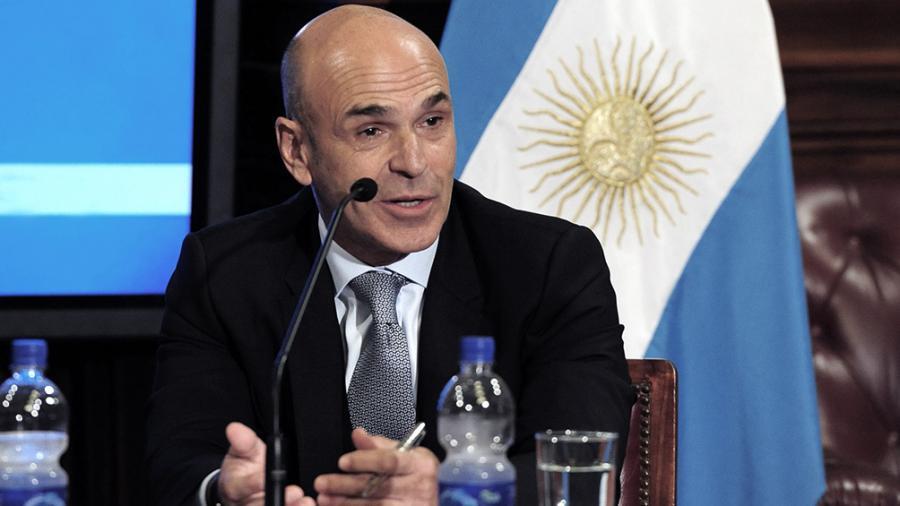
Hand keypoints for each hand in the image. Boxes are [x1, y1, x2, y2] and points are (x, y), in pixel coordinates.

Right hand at [219, 422, 315, 505]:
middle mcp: (246, 503)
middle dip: (279, 501)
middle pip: (259, 505)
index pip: (244, 486)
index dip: (255, 483)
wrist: (240, 484)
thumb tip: (234, 428)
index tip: (265, 479)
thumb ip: (242, 441)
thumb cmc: (242, 467)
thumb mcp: (241, 451)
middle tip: (296, 493)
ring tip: (305, 502)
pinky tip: (307, 504)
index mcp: (235, 486)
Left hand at [314, 428, 438, 504]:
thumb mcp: (404, 455)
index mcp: (420, 463)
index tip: (342, 461)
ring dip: (345, 503)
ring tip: (325, 498)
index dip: (364, 461)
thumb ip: (378, 445)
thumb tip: (358, 434)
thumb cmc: (415, 474)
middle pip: (378, 486)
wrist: (428, 500)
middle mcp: (420, 486)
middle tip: (323, 483)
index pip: (389, 461)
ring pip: (375, 505)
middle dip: (346, 485)